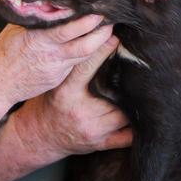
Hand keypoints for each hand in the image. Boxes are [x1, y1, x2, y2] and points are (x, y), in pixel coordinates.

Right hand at [0, 15, 114, 107]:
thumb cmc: (3, 53)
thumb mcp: (14, 30)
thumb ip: (33, 17)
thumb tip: (49, 0)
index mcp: (37, 39)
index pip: (67, 29)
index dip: (86, 21)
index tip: (98, 11)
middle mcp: (50, 55)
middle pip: (85, 45)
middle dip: (101, 32)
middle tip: (111, 20)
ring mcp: (56, 69)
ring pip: (85, 56)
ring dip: (99, 43)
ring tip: (107, 30)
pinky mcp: (58, 78)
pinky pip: (76, 64)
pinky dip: (86, 54)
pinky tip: (92, 45)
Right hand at [12, 35, 132, 158]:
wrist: (40, 136)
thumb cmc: (50, 104)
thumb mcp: (56, 84)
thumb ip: (74, 69)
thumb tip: (96, 42)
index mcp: (66, 93)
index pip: (86, 67)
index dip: (103, 50)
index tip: (115, 38)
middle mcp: (80, 112)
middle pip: (114, 91)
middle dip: (125, 79)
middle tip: (136, 65)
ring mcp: (92, 130)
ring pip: (125, 113)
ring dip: (132, 102)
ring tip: (140, 89)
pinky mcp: (100, 143)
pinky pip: (127, 136)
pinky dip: (136, 127)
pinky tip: (140, 116)